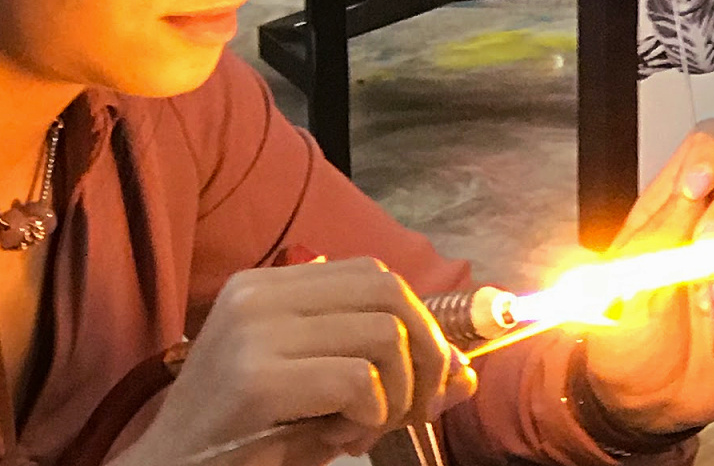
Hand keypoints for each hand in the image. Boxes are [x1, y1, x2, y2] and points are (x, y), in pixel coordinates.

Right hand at [120, 258, 476, 465]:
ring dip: (398, 395)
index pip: (374, 274)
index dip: (419, 323)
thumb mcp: (325, 396)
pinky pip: (359, 382)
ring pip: (384, 335)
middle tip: (412, 406)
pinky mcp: (256, 378)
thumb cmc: (248, 436)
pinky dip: (372, 418)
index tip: (427, 377)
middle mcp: (258, 294)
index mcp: (268, 284)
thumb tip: (465, 375)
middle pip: (389, 292)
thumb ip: (392, 377)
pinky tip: (340, 439)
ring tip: (362, 429)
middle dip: (424, 352)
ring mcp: (254, 331)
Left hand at [583, 119, 713, 433]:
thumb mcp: (625, 277)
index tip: (696, 190)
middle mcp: (711, 221)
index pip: (707, 145)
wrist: (643, 401)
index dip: (711, 154)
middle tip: (709, 243)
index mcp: (670, 205)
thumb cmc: (621, 340)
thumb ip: (663, 227)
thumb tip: (697, 187)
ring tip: (709, 299)